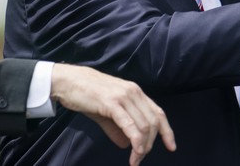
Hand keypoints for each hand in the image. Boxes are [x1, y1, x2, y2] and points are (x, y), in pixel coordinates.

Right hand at [50, 63, 175, 164]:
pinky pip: (130, 126)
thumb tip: (126, 144)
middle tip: (139, 159)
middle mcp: (134, 92)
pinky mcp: (112, 103)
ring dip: (142, 147)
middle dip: (150, 144)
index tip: (171, 147)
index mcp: (135, 92)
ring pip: (144, 126)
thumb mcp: (106, 112)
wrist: (68, 81)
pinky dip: (136, 142)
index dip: (167, 131)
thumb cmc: (86, 94)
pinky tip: (134, 153)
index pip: (158, 113)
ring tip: (135, 160)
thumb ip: (117, 128)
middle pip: (153, 123)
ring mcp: (124, 96)